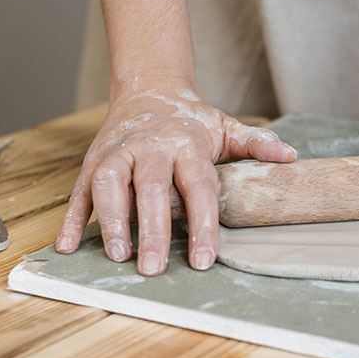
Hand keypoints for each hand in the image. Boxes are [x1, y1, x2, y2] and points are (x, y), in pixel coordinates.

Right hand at [56, 78, 296, 274]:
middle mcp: (149, 148)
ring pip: (109, 185)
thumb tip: (290, 156)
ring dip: (110, 221)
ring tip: (117, 255)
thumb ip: (256, 144)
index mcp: (186, 145)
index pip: (197, 188)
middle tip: (152, 268)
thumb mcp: (227, 128)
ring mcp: (117, 153)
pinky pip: (80, 190)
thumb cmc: (192, 121)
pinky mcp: (92, 161)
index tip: (203, 260)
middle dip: (151, 229)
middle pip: (150, 189)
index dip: (201, 225)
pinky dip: (71, 218)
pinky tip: (68, 246)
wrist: (149, 89)